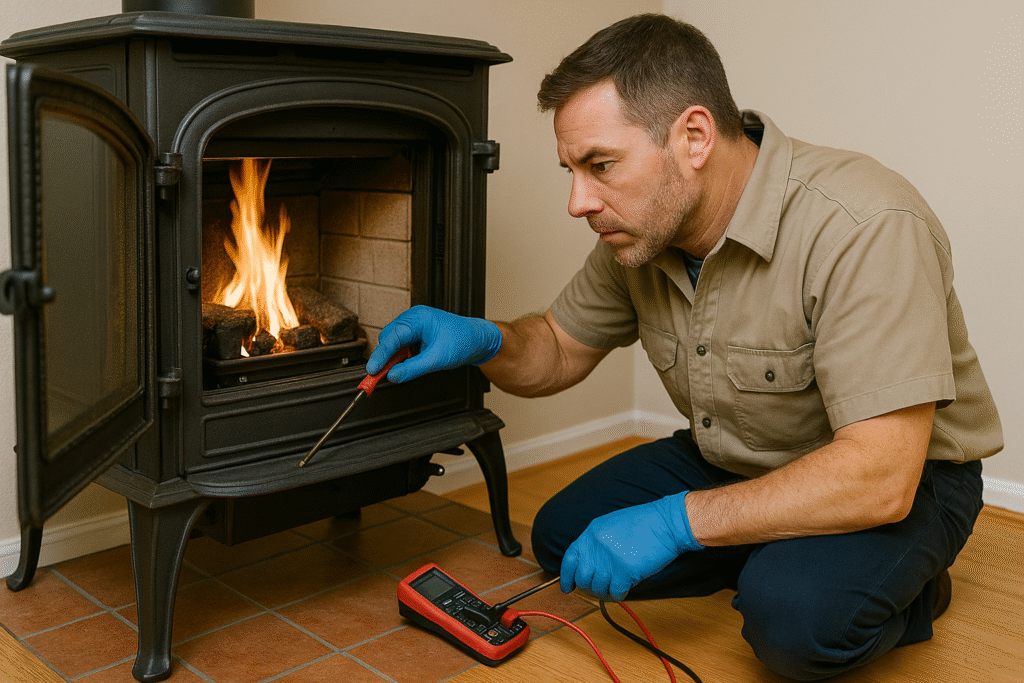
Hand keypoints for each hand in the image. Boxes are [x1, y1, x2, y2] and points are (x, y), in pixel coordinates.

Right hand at [366, 305, 501, 382]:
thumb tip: (393, 376)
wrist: (478, 339)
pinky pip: (402, 345)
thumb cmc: (464, 341)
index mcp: (418, 318)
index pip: (392, 337)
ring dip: (396, 358)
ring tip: (406, 368)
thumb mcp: (437, 359)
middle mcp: (413, 318)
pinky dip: (403, 357)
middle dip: (386, 358)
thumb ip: (412, 369)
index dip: (380, 356)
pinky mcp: (417, 332)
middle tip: (383, 376)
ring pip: (394, 343)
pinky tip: (412, 363)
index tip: (372, 371)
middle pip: (389, 339)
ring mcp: (414, 324)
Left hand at [560, 491, 702, 601]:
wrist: (667, 523)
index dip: (567, 576)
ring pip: (598, 588)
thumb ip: (597, 543)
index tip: (567, 587)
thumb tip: (589, 565)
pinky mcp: (625, 572)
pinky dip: (618, 595)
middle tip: (598, 589)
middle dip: (588, 587)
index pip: (570, 558)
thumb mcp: (612, 525)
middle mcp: (597, 546)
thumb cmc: (645, 524)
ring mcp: (610, 559)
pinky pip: (614, 593)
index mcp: (592, 532)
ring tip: (615, 588)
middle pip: (582, 577)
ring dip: (605, 592)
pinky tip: (624, 589)